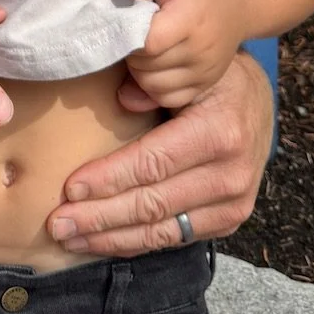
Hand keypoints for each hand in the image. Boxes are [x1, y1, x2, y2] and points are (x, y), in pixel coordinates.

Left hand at [45, 53, 272, 255]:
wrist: (257, 101)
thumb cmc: (212, 79)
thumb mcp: (189, 71)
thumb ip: (154, 84)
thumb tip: (118, 99)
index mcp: (218, 133)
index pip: (153, 163)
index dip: (109, 179)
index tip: (69, 188)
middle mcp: (230, 175)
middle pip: (153, 204)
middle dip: (100, 216)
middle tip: (57, 224)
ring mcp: (234, 203)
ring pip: (161, 231)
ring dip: (111, 238)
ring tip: (70, 238)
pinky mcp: (229, 220)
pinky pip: (174, 238)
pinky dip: (135, 242)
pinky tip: (102, 241)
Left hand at [113, 0, 252, 108]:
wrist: (242, 0)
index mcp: (190, 21)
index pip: (147, 45)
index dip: (129, 36)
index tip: (130, 21)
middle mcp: (200, 52)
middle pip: (147, 68)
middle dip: (132, 53)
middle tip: (136, 33)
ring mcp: (205, 72)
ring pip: (153, 87)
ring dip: (140, 72)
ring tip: (146, 48)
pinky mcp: (206, 85)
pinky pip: (169, 99)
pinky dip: (154, 87)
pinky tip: (156, 66)